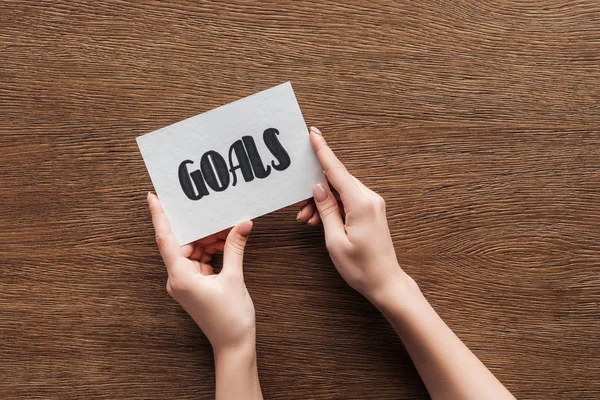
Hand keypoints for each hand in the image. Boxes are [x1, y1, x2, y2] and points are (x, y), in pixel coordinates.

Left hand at [147, 192, 255, 351]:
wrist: (233, 345)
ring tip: (228, 229)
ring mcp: (186, 283)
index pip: (165, 239)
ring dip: (209, 240)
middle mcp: (178, 279)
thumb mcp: (234, 278)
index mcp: (180, 276)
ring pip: (193, 251)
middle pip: (183, 242)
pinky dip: (212, 251)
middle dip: (200, 227)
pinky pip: (200, 261)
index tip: (153, 196)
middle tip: (214, 211)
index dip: (158, 216)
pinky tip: (227, 243)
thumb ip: (235, 248)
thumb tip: (242, 224)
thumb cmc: (230, 318)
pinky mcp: (195, 286)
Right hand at [302, 127, 412, 302]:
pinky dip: (331, 206)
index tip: (313, 133)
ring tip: (306, 219)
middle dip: (314, 190)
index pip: (336, 171)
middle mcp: (369, 199)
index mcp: (361, 204)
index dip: (323, 151)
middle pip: (336, 181)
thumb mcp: (335, 240)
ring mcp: (372, 204)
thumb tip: (318, 188)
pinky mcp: (370, 211)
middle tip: (298, 205)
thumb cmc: (361, 267)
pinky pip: (347, 200)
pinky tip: (318, 220)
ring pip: (340, 191)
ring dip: (321, 201)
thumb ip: (326, 210)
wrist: (385, 282)